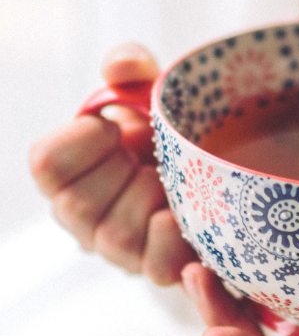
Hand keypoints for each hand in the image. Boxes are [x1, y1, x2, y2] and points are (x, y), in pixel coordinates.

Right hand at [28, 43, 195, 283]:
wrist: (214, 165)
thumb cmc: (164, 129)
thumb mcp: (148, 89)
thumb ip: (130, 66)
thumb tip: (123, 65)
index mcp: (69, 171)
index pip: (47, 163)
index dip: (82, 140)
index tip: (113, 125)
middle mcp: (85, 217)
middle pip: (78, 205)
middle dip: (121, 170)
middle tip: (150, 153)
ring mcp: (123, 249)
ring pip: (118, 235)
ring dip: (153, 199)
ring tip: (175, 180)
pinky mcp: (163, 267)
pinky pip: (160, 270)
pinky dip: (177, 249)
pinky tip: (191, 232)